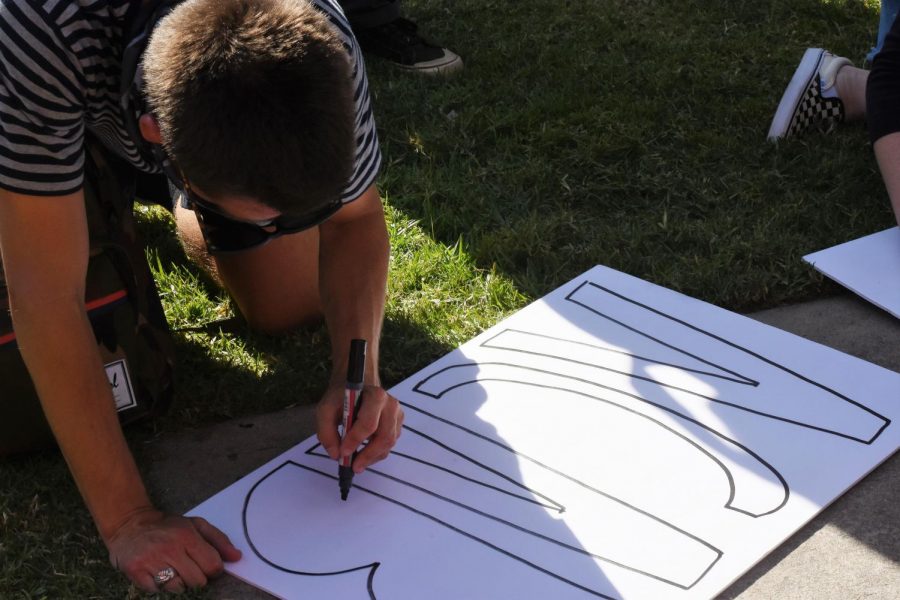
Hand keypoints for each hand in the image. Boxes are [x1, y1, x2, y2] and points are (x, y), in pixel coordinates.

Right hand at [106, 508, 241, 593]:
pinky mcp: (136, 572)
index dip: (214, 570)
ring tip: (173, 570)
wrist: (130, 525)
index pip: (212, 565)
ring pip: (178, 589)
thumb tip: (237, 557)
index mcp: (187, 536)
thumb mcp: (195, 525)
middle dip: (197, 578)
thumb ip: (219, 540)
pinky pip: (157, 592)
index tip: (207, 566)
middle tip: (188, 568)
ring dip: (179, 583)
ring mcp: (151, 561)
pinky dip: (160, 587)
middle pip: (197, 581)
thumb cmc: (168, 526)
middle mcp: (170, 549)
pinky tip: (158, 573)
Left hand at [316, 383, 403, 472]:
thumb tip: (336, 454)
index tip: (343, 453)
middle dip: (368, 454)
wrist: (356, 389)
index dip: (356, 440)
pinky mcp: (398, 425)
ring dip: (372, 457)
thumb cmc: (341, 399)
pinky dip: (376, 454)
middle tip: (354, 467)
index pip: (368, 423)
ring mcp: (397, 416)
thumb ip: (327, 432)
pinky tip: (364, 455)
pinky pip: (390, 445)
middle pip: (385, 436)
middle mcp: (391, 405)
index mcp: (375, 396)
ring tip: (357, 464)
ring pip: (389, 443)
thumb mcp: (326, 410)